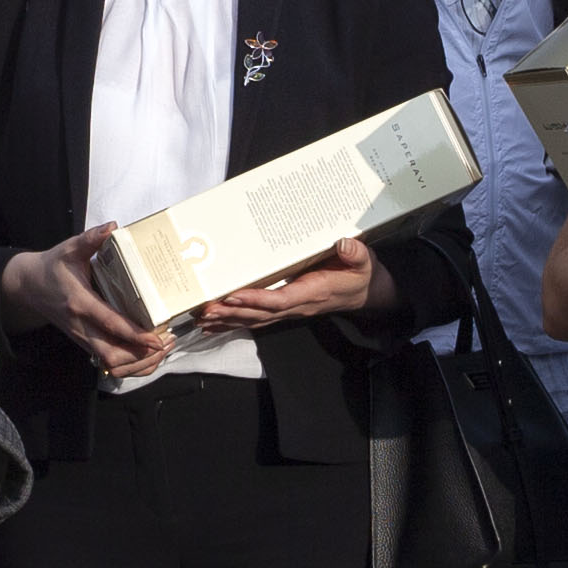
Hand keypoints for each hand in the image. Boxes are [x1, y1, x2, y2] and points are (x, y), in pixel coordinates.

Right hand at [1, 228, 175, 376]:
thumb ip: (90, 239)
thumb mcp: (69, 249)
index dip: (135, 335)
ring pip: (111, 364)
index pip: (110, 324)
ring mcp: (81, 337)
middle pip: (112, 355)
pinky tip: (146, 356)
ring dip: (138, 364)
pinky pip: (108, 363)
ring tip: (161, 351)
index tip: (157, 338)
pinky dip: (129, 365)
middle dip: (142, 356)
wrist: (28, 285)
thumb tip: (112, 227)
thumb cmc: (52, 266)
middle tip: (166, 343)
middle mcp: (80, 325)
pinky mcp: (84, 342)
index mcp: (79, 302)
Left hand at [195, 233, 388, 335]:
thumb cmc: (360, 274)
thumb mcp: (364, 260)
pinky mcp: (286, 308)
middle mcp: (298, 305)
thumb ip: (355, 252)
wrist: (365, 292)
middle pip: (260, 314)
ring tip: (202, 318)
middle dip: (232, 313)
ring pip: (255, 319)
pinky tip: (215, 324)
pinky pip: (258, 318)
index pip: (280, 300)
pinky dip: (235, 321)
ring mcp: (290, 309)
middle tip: (205, 310)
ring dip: (228, 320)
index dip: (255, 300)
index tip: (233, 296)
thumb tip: (344, 243)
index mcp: (313, 292)